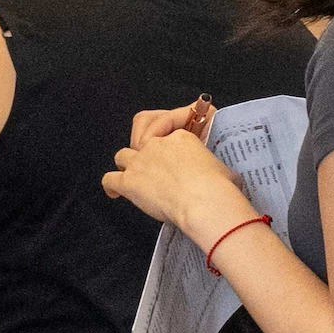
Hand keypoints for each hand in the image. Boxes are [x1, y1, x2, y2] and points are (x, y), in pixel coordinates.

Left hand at [102, 100, 248, 241]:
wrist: (204, 203)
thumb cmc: (218, 188)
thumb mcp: (224, 169)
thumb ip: (214, 167)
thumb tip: (218, 177)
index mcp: (182, 138)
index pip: (170, 129)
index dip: (170, 137)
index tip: (176, 150)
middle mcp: (158, 145)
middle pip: (141, 133)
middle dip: (141, 139)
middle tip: (147, 154)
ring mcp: (141, 162)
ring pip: (122, 155)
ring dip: (126, 164)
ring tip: (133, 175)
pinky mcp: (129, 182)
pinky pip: (109, 179)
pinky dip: (111, 186)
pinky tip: (115, 193)